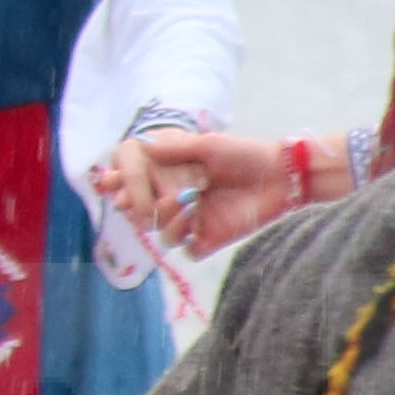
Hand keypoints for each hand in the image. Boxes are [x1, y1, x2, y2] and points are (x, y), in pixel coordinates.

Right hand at [100, 126, 325, 249]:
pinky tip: (197, 223)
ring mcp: (193, 222)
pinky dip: (186, 238)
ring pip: (162, 234)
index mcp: (173, 178)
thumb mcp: (207, 145)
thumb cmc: (245, 154)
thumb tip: (141, 147)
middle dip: (135, 205)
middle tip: (132, 201)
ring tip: (185, 202)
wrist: (283, 175)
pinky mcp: (209, 239)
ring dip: (166, 220)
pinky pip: (186, 249)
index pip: (136, 186)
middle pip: (140, 214)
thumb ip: (174, 150)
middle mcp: (178, 202)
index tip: (111, 183)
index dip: (121, 186)